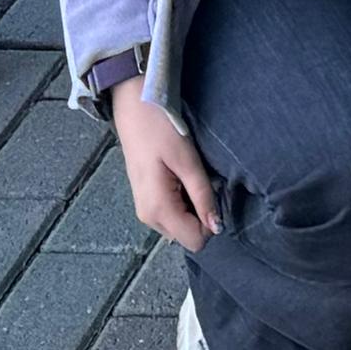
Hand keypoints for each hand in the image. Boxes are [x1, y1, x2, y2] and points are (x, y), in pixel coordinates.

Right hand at [110, 80, 220, 248]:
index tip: (212, 194)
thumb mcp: (187, 160)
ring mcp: (144, 211)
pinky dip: (182, 201)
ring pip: (180, 226)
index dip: (211, 223)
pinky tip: (178, 176)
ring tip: (187, 176)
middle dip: (201, 214)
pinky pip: (171, 214)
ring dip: (191, 207)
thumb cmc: (161, 129)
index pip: (195, 241)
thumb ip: (202, 195)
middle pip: (187, 235)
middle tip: (200, 180)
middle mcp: (148, 218)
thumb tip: (217, 227)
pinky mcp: (145, 201)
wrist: (133, 108)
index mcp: (158, 210)